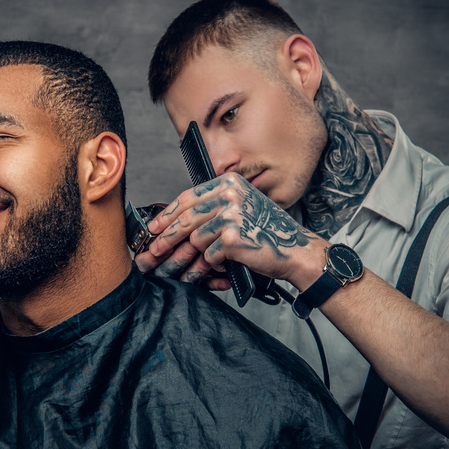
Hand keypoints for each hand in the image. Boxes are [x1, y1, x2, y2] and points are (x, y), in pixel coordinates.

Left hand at [134, 173, 323, 288]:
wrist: (295, 250)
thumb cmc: (268, 232)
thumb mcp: (241, 209)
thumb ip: (213, 209)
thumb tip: (176, 221)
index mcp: (230, 183)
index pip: (189, 197)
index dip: (168, 214)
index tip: (154, 227)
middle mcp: (230, 194)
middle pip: (187, 217)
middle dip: (166, 238)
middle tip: (153, 251)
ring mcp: (231, 214)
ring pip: (196, 239)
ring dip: (196, 255)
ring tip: (198, 264)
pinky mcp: (232, 236)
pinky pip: (210, 254)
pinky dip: (214, 264)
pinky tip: (224, 264)